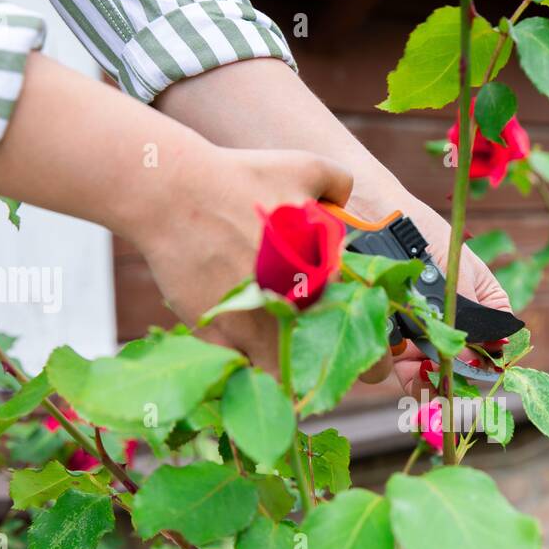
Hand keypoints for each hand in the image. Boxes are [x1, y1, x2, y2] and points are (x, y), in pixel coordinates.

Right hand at [154, 61, 512, 394]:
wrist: (174, 193)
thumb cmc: (239, 179)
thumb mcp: (303, 167)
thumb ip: (339, 184)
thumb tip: (346, 199)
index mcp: (329, 283)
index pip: (372, 345)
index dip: (374, 357)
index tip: (370, 354)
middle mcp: (297, 316)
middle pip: (330, 374)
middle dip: (331, 371)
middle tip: (324, 357)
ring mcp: (256, 332)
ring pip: (284, 381)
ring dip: (289, 374)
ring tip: (284, 356)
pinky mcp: (218, 339)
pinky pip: (240, 371)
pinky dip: (245, 367)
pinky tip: (244, 347)